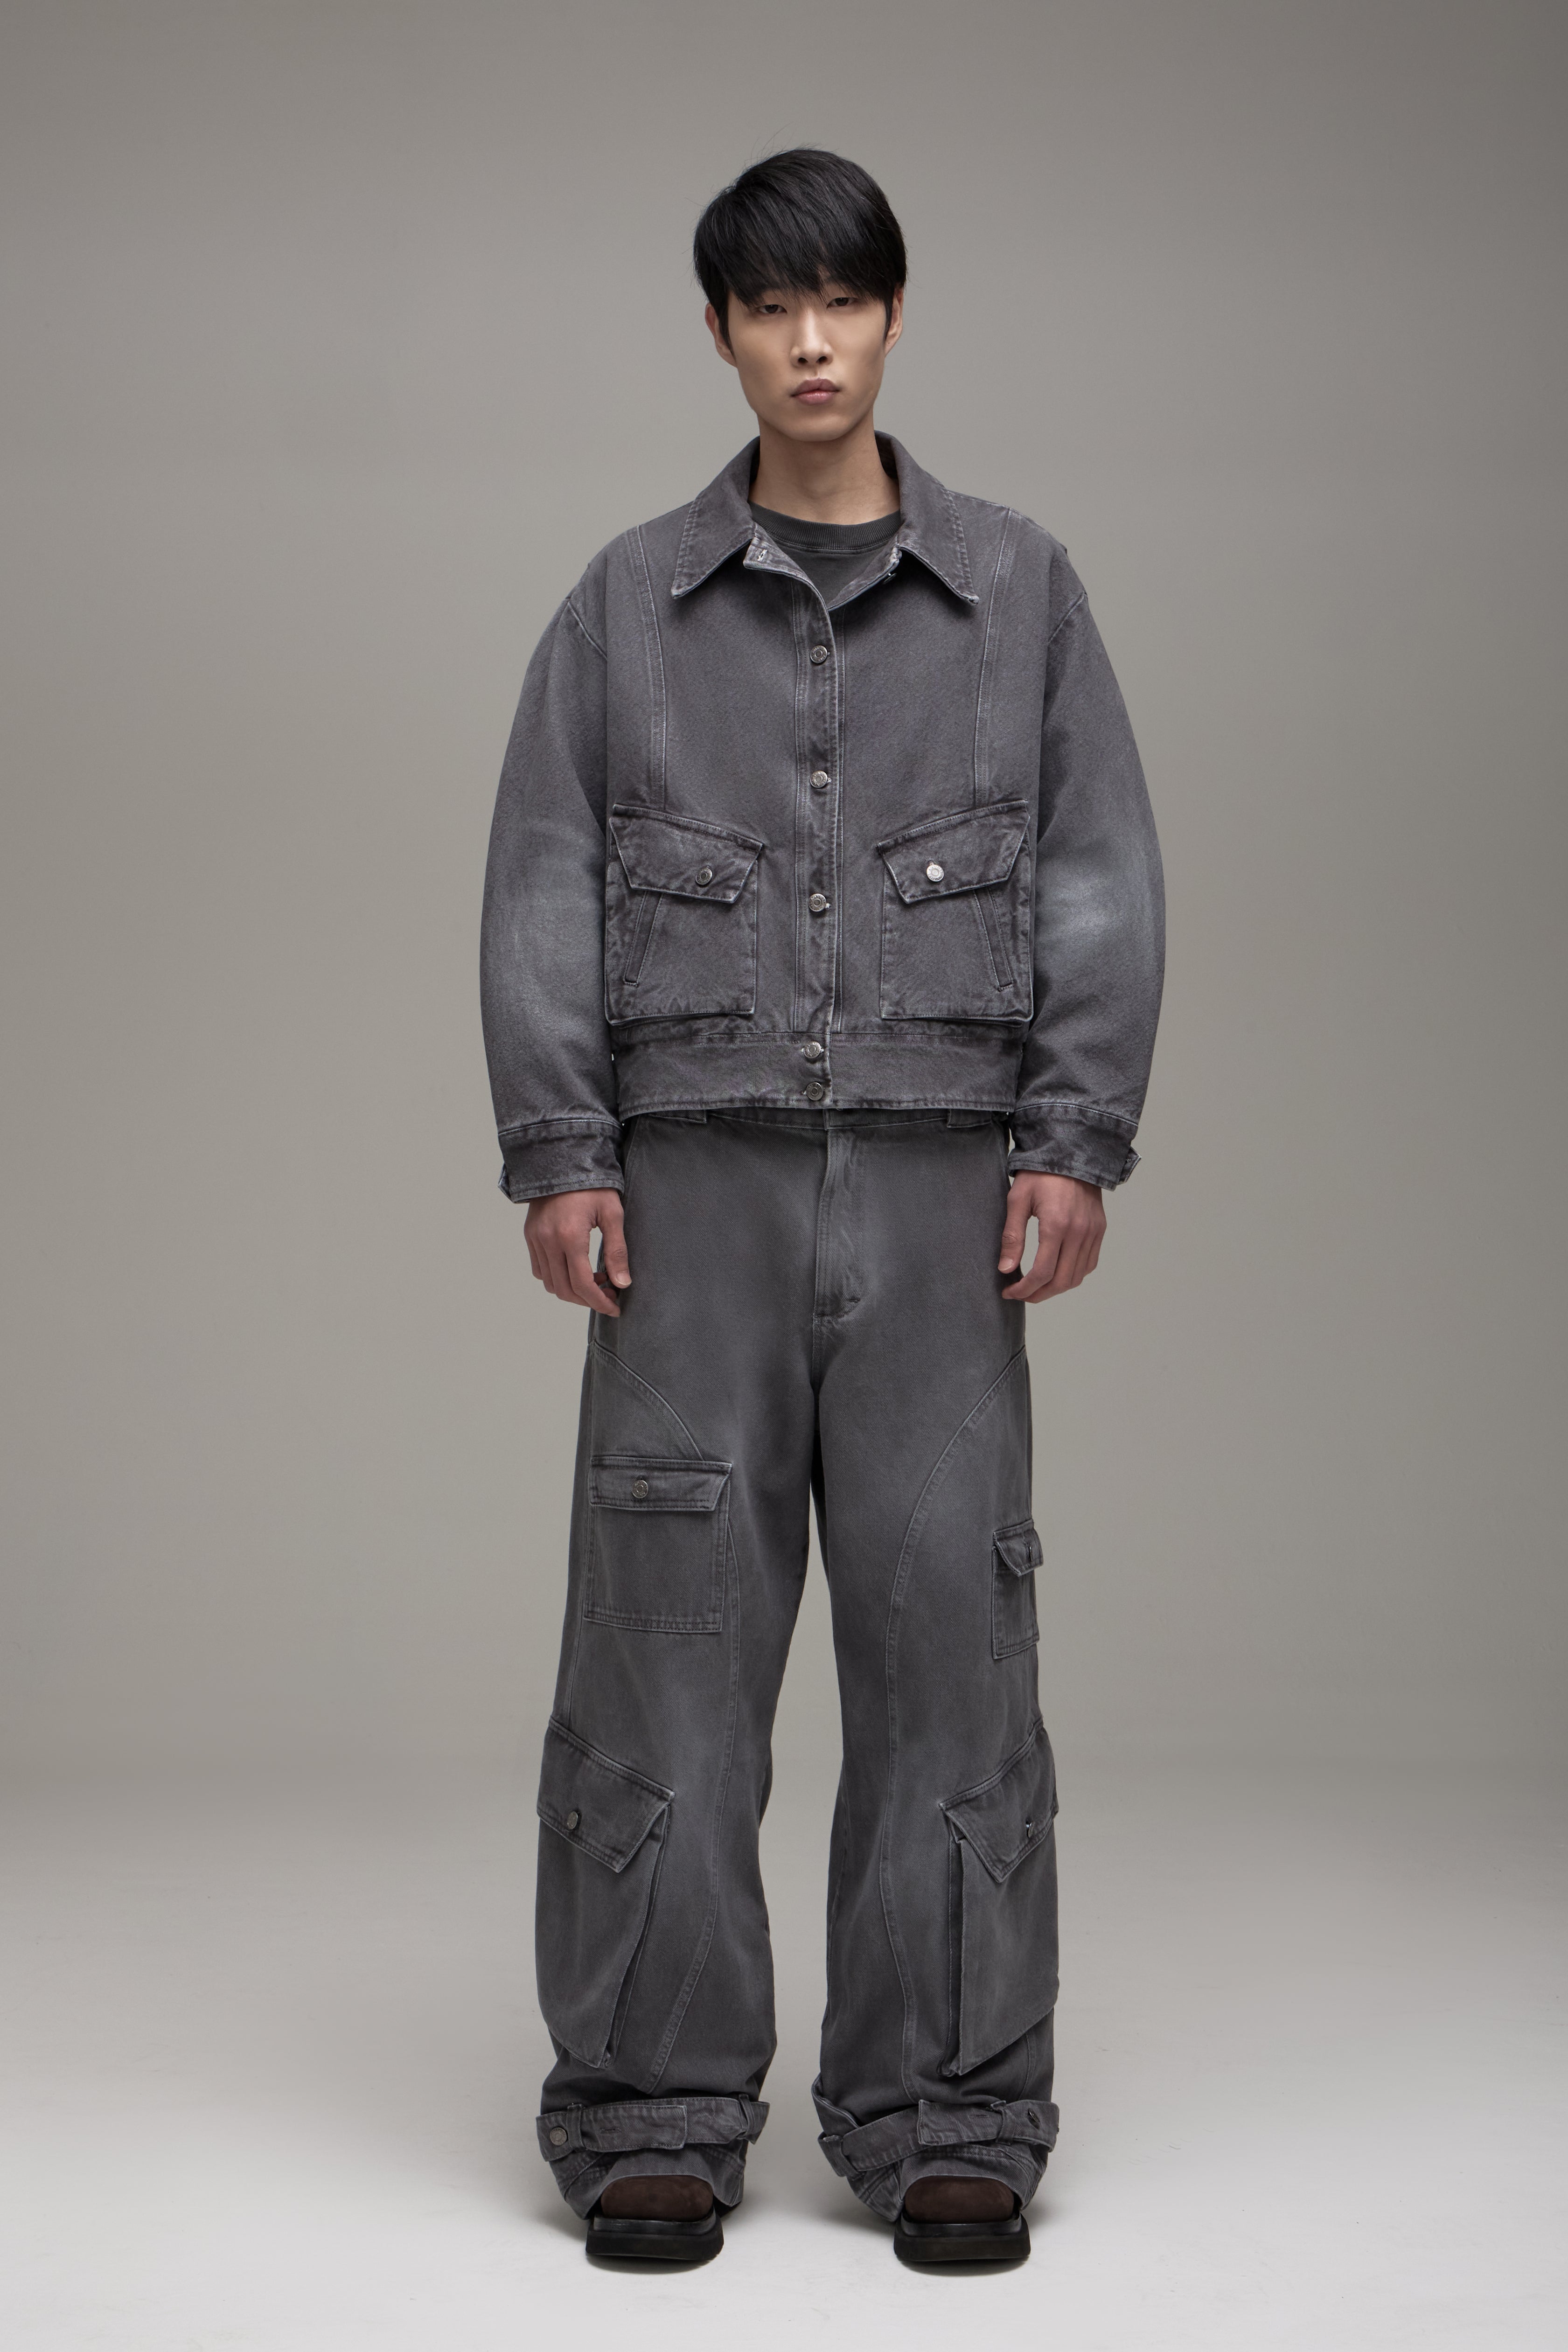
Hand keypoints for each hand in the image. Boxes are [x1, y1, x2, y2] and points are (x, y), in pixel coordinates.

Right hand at [524, 1189, 629, 1315]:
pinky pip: (539, 1269)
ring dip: (572, 1290)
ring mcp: (535, 1239)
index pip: (583, 1284)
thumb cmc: (593, 1185)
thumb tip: (623, 1284)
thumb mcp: (613, 1214)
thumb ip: (617, 1251)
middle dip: (588, 1300)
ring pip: (549, 1283)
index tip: (615, 1308)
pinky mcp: (530, 1235)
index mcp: (570, 1236)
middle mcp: (548, 1241)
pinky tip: (575, 1268)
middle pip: (564, 1289)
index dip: (600, 1302)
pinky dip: (556, 1277)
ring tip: (595, 1279)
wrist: (564, 1160)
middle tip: (609, 1295)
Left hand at [998, 1171, 1105, 1302]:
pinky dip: (1073, 1275)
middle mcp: (1079, 1232)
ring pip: (1077, 1277)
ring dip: (1055, 1288)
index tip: (1009, 1292)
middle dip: (1038, 1294)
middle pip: (1061, 1281)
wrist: (1071, 1153)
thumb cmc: (1040, 1174)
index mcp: (1056, 1225)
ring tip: (1036, 1287)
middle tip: (1020, 1294)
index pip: (1042, 1273)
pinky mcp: (1099, 1230)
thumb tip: (1005, 1269)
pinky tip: (1056, 1272)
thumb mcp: (1018, 1200)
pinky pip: (1089, 1264)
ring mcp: (1093, 1232)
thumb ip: (1012, 1237)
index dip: (1024, 1289)